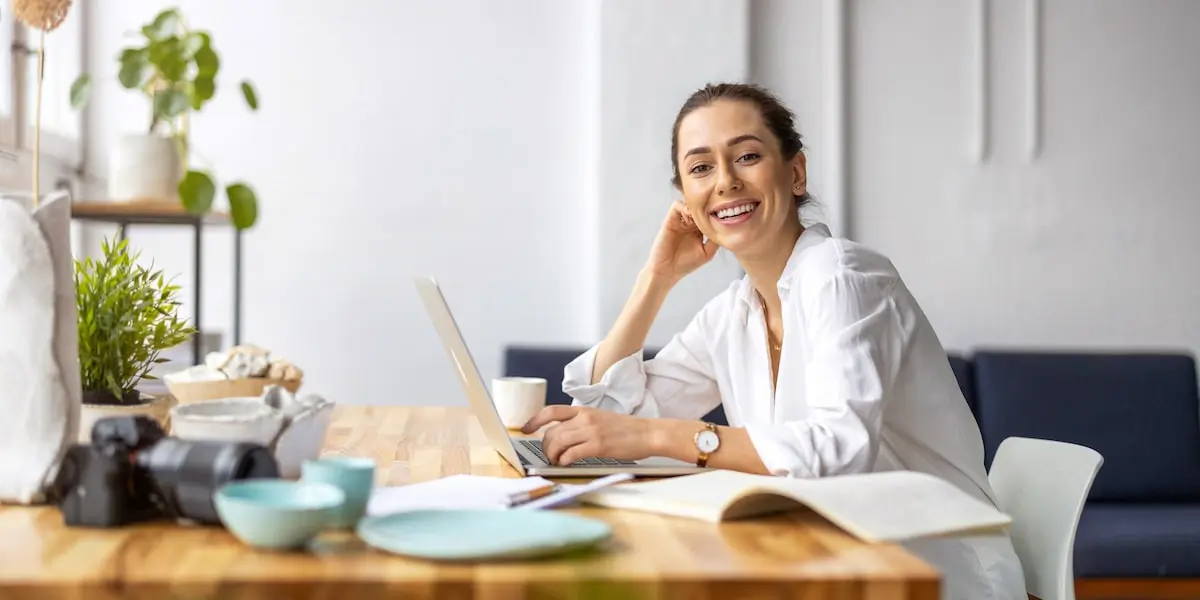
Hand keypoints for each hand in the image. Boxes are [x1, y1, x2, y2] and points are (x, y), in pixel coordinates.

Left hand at [521, 406, 653, 464]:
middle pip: (551, 432)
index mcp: (583, 410)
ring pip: (557, 443)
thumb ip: (581, 423)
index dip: (534, 420)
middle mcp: (584, 418)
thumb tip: (562, 436)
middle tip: (549, 456)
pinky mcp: (598, 445)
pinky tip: (567, 463)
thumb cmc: (626, 429)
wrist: (648, 433)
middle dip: (545, 447)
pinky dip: (564, 461)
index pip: (551, 411)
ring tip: (557, 461)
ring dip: (552, 455)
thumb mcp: (600, 419)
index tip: (525, 429)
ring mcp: (591, 431)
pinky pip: (571, 454)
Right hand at [644, 201, 718, 284]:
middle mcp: (690, 224)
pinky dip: (684, 207)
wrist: (667, 271)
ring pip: (689, 204)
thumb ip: (715, 240)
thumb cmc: (685, 264)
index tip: (723, 214)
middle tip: (713, 211)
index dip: (715, 213)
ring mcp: (680, 221)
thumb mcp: (707, 253)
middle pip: (700, 207)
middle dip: (707, 207)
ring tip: (700, 217)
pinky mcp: (670, 220)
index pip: (709, 215)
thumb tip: (725, 228)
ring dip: (695, 207)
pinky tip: (690, 218)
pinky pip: (677, 206)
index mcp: (699, 230)